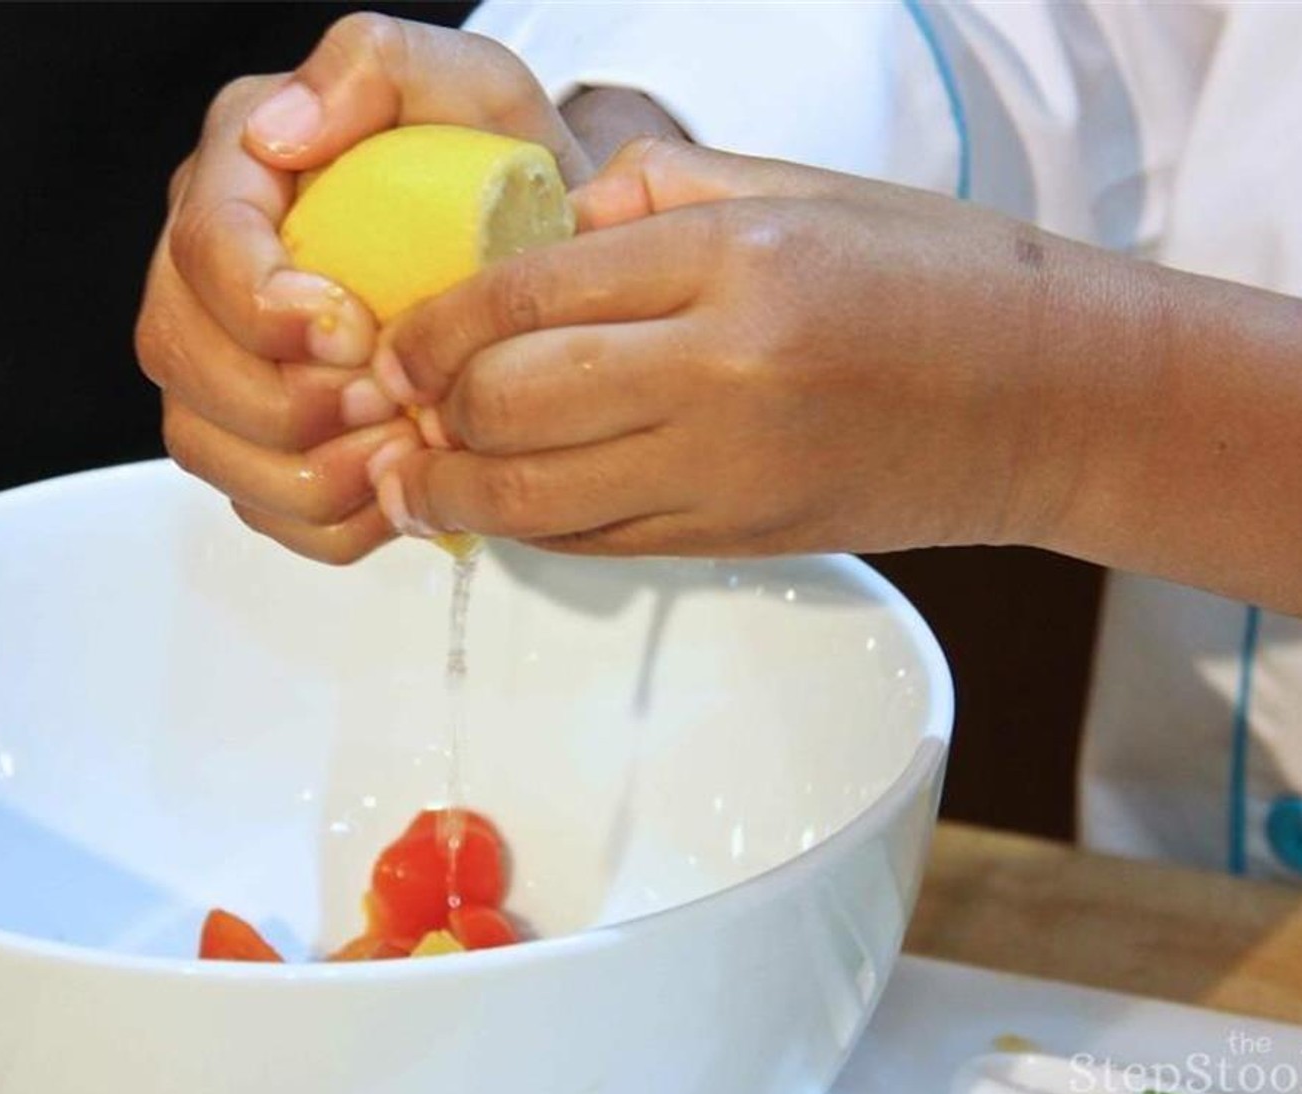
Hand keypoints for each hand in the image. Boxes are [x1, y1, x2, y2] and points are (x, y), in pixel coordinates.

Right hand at [134, 14, 591, 563]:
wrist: (534, 263)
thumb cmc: (499, 180)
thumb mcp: (468, 92)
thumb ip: (376, 69)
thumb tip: (278, 135)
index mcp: (244, 176)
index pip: (204, 246)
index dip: (264, 307)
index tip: (356, 333)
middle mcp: (212, 272)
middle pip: (180, 356)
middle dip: (285, 402)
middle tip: (390, 402)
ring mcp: (227, 361)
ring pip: (205, 445)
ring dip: (307, 472)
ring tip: (402, 447)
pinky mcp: (261, 440)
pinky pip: (260, 508)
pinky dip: (329, 520)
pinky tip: (397, 488)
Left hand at [368, 138, 1095, 557]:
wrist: (1048, 398)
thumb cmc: (935, 275)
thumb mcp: (798, 191)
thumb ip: (655, 195)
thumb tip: (544, 224)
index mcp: (731, 264)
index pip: (523, 298)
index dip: (433, 326)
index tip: (401, 336)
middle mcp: (719, 378)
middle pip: (508, 407)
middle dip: (429, 408)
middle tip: (401, 397)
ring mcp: (727, 477)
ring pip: (534, 501)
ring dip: (454, 489)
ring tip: (422, 468)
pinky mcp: (736, 543)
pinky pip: (595, 544)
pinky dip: (528, 526)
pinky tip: (504, 499)